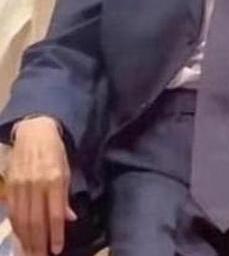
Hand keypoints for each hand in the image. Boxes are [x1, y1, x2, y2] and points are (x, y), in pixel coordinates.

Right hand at [5, 116, 76, 255]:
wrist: (34, 133)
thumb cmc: (55, 152)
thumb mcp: (66, 170)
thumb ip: (66, 196)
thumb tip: (69, 218)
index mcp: (54, 179)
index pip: (55, 213)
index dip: (56, 233)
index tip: (57, 250)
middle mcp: (36, 184)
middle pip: (37, 220)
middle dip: (39, 243)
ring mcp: (20, 186)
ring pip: (22, 219)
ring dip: (26, 240)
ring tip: (31, 254)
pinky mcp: (10, 186)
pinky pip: (13, 212)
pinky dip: (17, 228)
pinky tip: (21, 239)